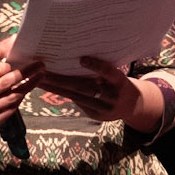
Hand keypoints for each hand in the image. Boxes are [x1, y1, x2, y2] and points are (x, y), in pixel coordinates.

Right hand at [0, 36, 36, 129]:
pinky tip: (23, 92)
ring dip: (27, 87)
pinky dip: (18, 101)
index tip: (16, 63)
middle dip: (26, 73)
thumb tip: (15, 39)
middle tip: (40, 66)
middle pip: (6, 84)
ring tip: (37, 78)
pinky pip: (9, 112)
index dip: (9, 66)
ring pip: (11, 99)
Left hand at [33, 55, 162, 132]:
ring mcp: (105, 108)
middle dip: (61, 80)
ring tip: (41, 81)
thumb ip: (104, 70)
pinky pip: (78, 103)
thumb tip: (78, 59)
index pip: (109, 72)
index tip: (82, 59)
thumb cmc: (121, 83)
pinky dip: (65, 95)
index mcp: (121, 81)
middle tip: (43, 72)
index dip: (97, 66)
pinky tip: (51, 88)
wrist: (134, 106)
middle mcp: (113, 96)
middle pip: (84, 87)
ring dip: (56, 88)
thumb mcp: (119, 74)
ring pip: (77, 97)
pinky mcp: (97, 116)